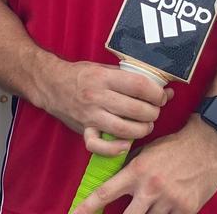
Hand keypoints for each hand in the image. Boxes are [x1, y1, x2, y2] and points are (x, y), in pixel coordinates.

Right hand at [37, 60, 170, 149]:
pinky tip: (126, 143)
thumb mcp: (104, 68)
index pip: (139, 85)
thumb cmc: (81, 75)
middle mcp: (96, 96)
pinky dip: (115, 149)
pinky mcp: (83, 129)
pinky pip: (99, 146)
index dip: (156, 93)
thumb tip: (166, 90)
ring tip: (145, 125)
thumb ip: (132, 79)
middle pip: (137, 109)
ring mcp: (89, 114)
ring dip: (142, 130)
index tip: (160, 96)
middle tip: (153, 111)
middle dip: (153, 112)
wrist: (50, 83)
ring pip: (125, 129)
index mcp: (103, 77)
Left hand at [71, 115, 216, 213]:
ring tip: (151, 202)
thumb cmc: (171, 148)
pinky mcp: (187, 209)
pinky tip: (166, 206)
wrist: (205, 146)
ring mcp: (170, 200)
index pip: (105, 193)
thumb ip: (128, 170)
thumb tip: (113, 182)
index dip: (88, 207)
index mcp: (135, 171)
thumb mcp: (143, 153)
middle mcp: (150, 188)